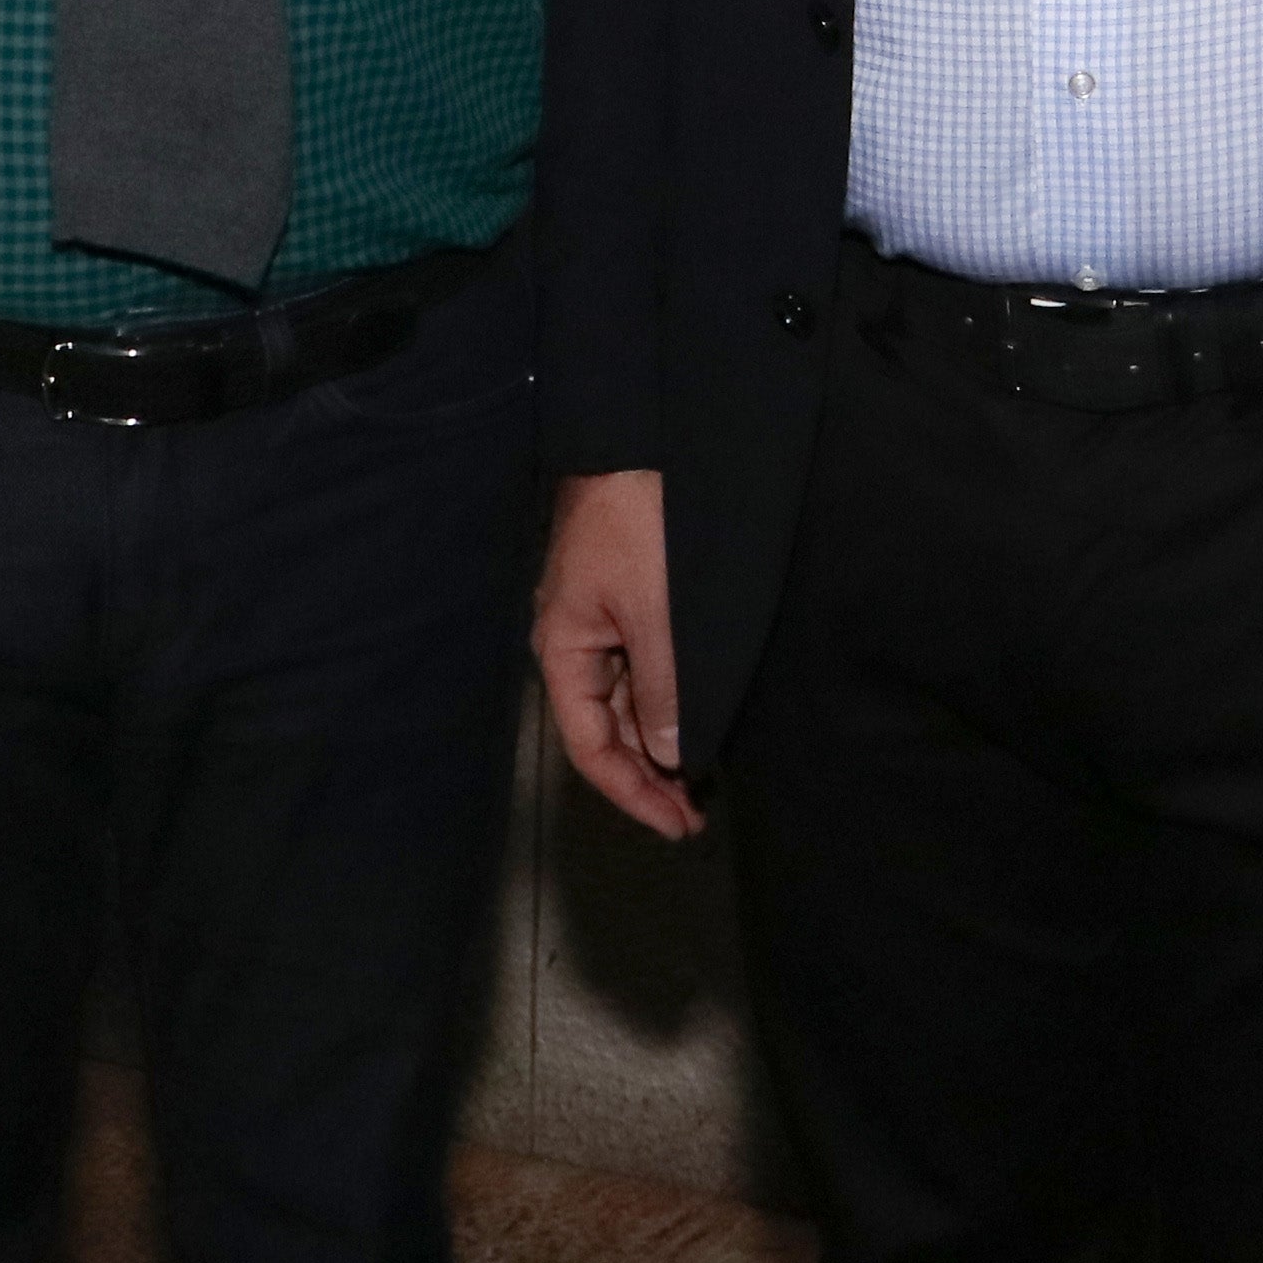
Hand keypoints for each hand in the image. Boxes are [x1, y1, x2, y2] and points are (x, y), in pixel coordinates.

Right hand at [533, 469, 701, 838]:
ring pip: (622, 702)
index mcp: (564, 650)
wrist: (637, 438)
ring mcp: (597, 621)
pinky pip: (638, 669)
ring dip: (656, 742)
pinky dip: (663, 702)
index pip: (588, 745)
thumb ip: (663, 689)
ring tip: (699, 778)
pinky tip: (691, 718)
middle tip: (696, 812)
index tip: (677, 824)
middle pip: (603, 729)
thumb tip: (668, 752)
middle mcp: (572, 642)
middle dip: (647, 773)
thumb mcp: (657, 613)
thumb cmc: (640, 523)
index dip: (632, 792)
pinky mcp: (623, 599)